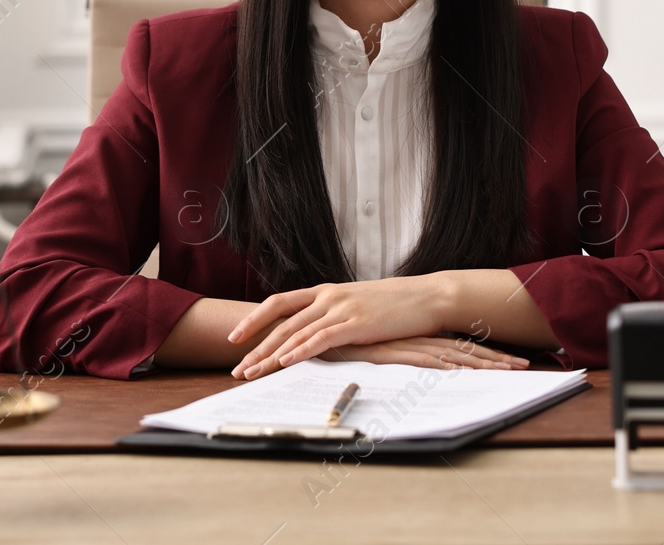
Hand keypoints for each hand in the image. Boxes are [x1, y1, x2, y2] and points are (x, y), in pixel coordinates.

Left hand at [228, 275, 450, 378]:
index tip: (235, 337)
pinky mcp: (357, 323)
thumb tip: (316, 335)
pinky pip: (322, 338)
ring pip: (296, 333)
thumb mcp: (357, 304)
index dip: (255, 319)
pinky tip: (285, 362)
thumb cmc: (395, 304)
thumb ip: (334, 316)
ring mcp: (342, 308)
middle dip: (256, 347)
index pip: (280, 303)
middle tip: (237, 369)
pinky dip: (300, 350)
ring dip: (271, 355)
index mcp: (326, 291)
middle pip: (281, 322)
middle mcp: (328, 297)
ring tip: (252, 372)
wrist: (427, 296)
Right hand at [319, 337, 530, 370]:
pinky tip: (458, 370)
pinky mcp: (388, 352)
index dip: (488, 355)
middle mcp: (418, 340)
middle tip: (524, 366)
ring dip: (479, 364)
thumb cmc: (350, 339)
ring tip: (506, 370)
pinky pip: (420, 360)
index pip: (462, 347)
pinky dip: (441, 365)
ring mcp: (405, 345)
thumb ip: (402, 353)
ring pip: (450, 356)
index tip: (513, 361)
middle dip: (495, 360)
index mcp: (419, 338)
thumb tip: (422, 363)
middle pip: (464, 351)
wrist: (319, 328)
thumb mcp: (383, 347)